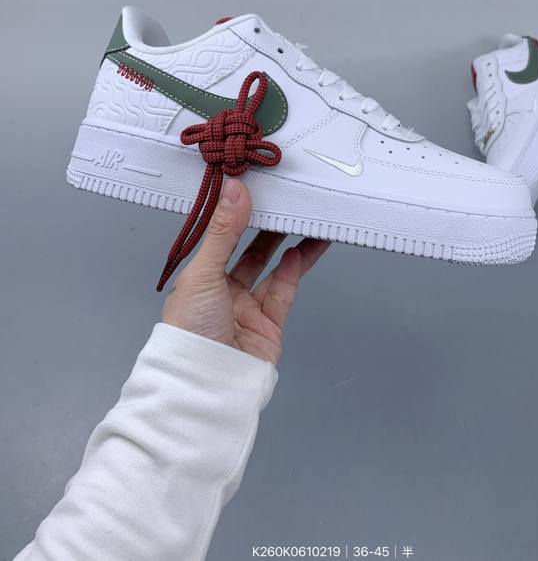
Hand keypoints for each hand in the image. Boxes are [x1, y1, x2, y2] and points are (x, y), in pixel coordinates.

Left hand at [162, 178, 329, 363]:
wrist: (207, 386)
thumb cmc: (192, 331)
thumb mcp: (204, 274)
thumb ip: (224, 232)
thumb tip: (234, 190)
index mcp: (201, 277)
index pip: (223, 238)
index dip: (239, 214)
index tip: (256, 188)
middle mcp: (224, 291)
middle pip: (251, 251)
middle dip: (269, 227)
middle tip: (286, 202)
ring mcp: (248, 309)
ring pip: (273, 270)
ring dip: (290, 246)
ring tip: (307, 222)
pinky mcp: (269, 325)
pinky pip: (284, 292)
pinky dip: (293, 272)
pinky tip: (301, 252)